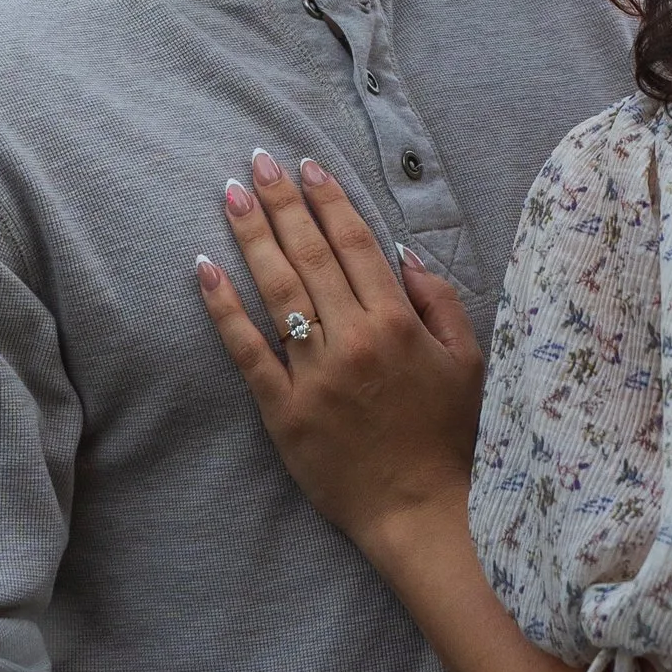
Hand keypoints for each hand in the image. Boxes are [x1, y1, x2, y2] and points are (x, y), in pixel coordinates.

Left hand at [197, 152, 483, 553]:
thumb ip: (438, 301)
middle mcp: (353, 339)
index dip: (329, 201)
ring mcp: (314, 374)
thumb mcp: (467, 361)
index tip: (306, 167)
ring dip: (252, 237)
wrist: (421, 510)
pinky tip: (204, 269)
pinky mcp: (283, 410)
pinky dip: (223, 308)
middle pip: (309, 256)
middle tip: (257, 161)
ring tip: (231, 194)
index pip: (355, 244)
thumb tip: (402, 252)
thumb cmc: (448, 435)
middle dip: (282, 203)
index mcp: (397, 323)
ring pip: (276, 291)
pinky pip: (247, 350)